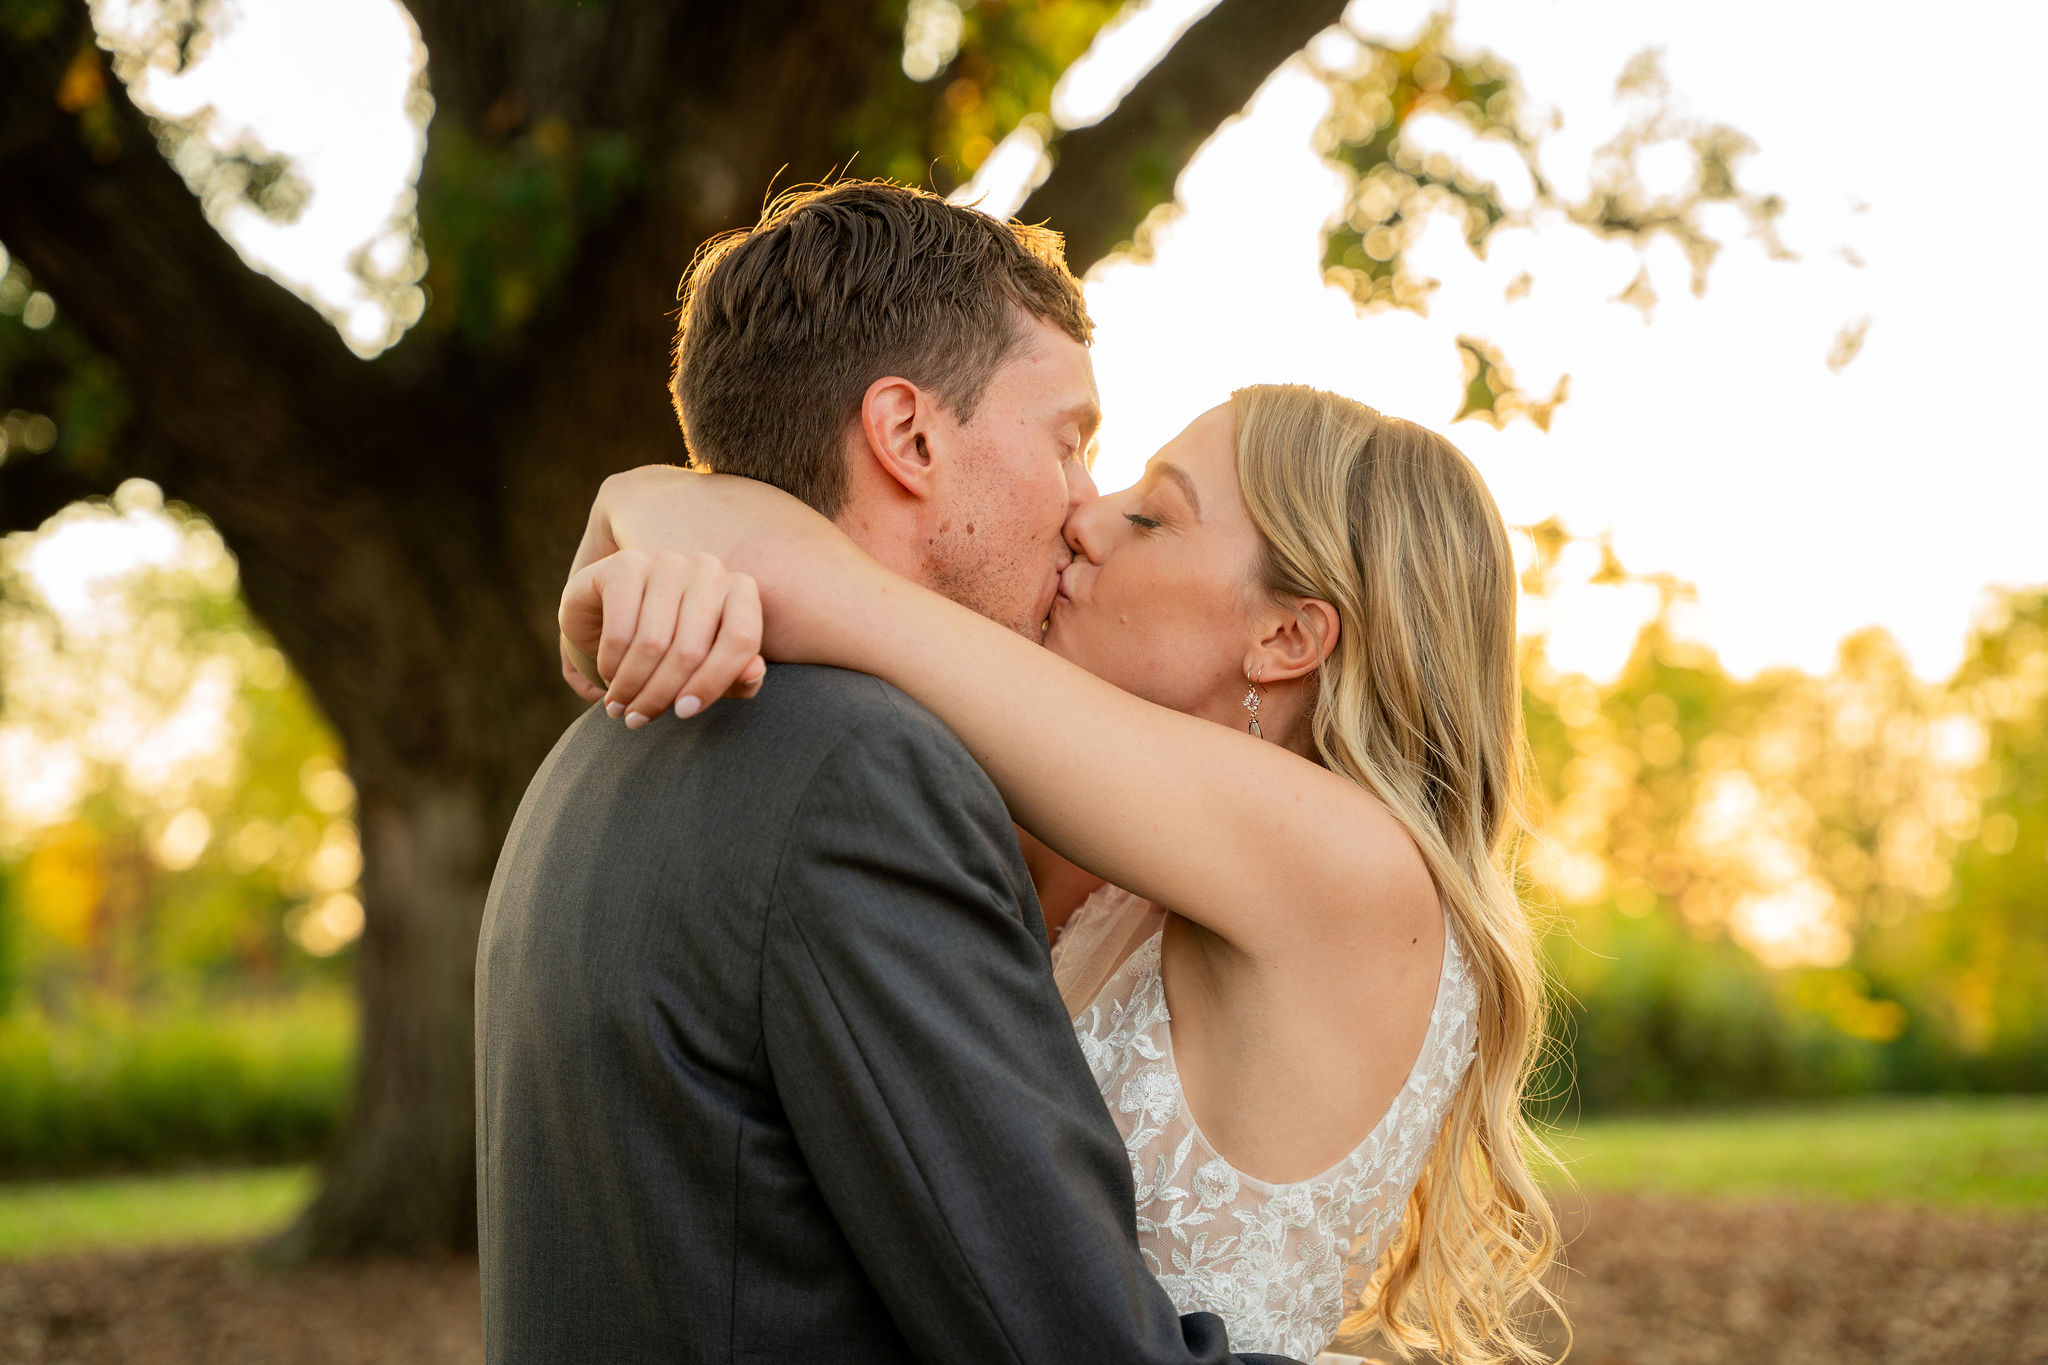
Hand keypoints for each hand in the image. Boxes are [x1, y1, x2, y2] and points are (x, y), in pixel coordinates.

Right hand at [558, 549, 765, 727]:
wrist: (612, 611)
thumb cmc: (674, 645)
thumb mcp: (708, 667)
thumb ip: (738, 676)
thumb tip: (753, 672)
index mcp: (741, 590)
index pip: (741, 639)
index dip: (713, 683)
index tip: (685, 713)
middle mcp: (708, 569)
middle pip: (692, 649)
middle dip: (660, 695)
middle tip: (638, 720)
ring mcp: (667, 562)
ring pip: (653, 643)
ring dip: (631, 686)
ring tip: (620, 708)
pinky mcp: (625, 565)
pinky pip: (621, 631)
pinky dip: (611, 664)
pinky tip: (608, 678)